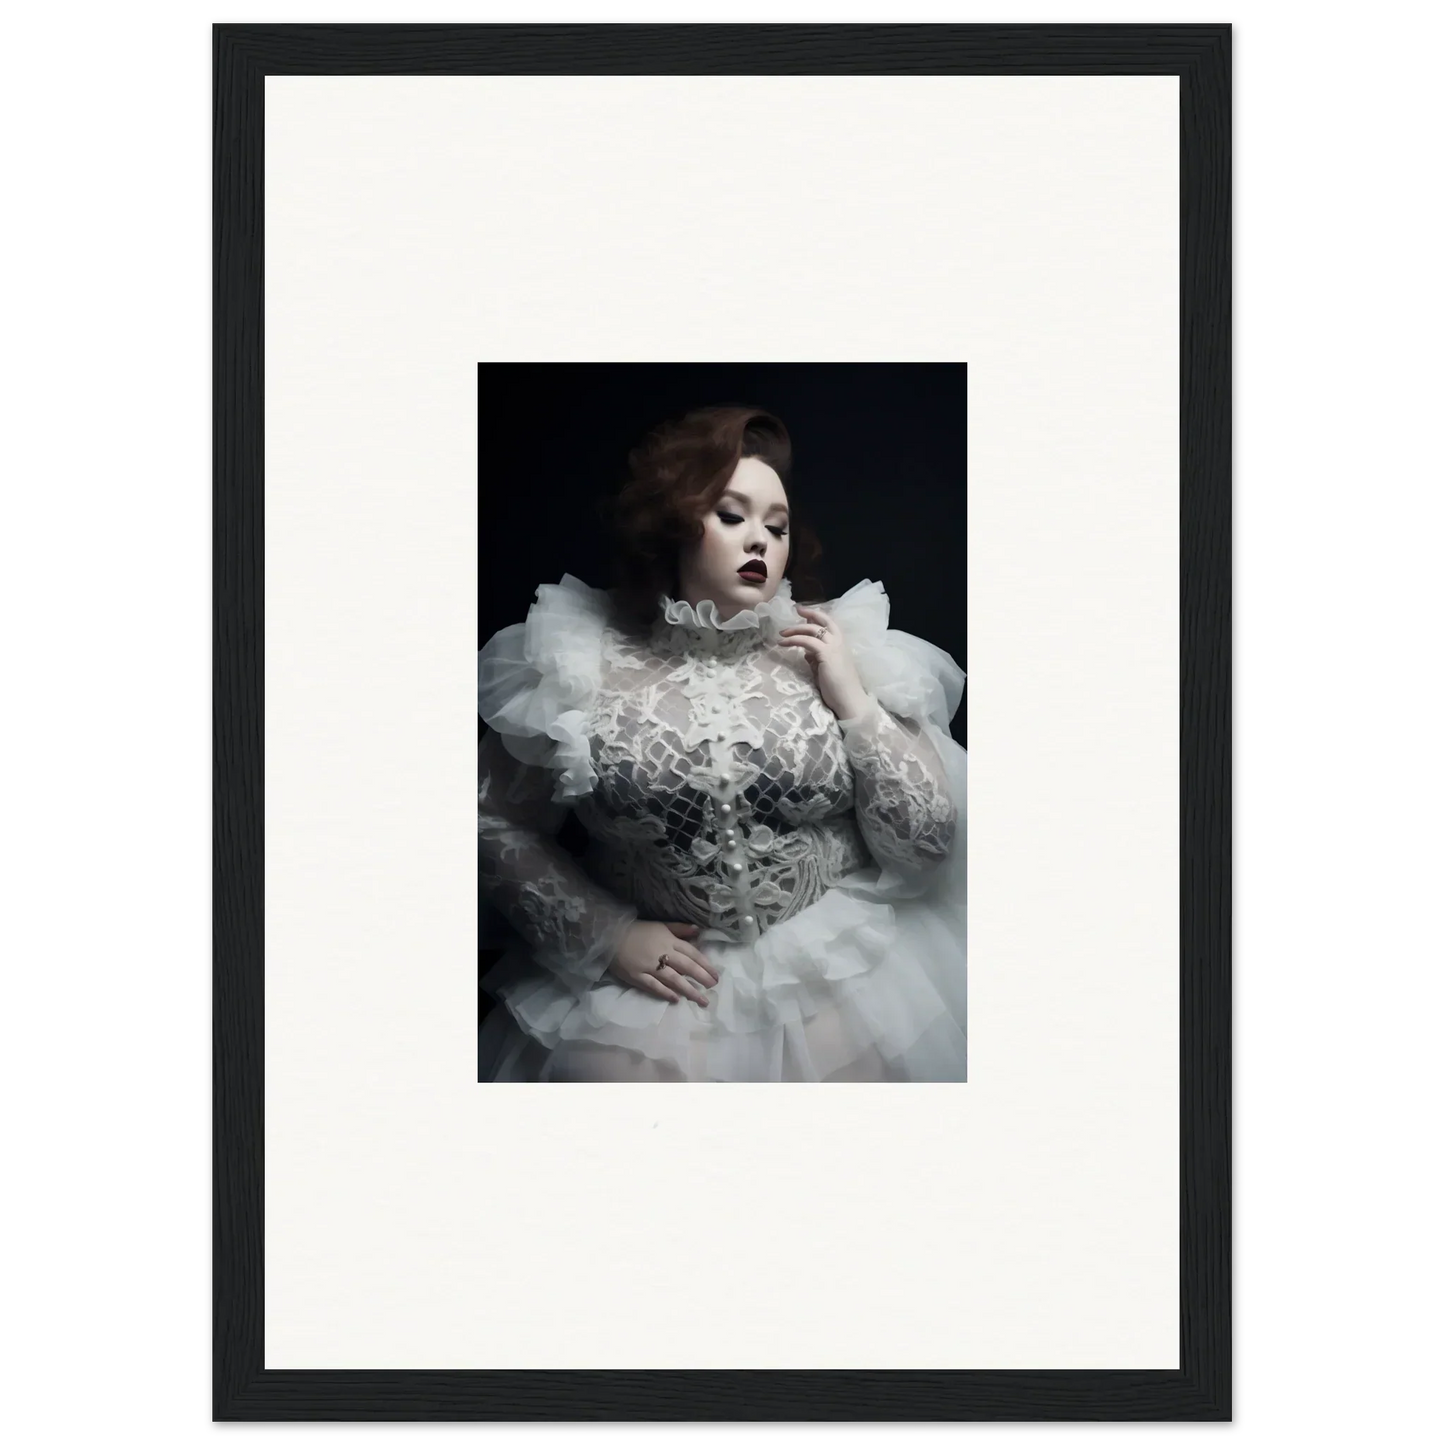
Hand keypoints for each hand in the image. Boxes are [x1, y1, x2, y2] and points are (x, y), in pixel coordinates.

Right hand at [609, 919, 718, 1006]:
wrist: (610, 935)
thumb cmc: (637, 930)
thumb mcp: (661, 925)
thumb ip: (680, 929)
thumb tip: (699, 931)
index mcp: (669, 940)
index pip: (692, 953)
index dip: (705, 965)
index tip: (716, 975)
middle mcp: (662, 953)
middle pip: (686, 967)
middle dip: (702, 978)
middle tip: (713, 987)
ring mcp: (649, 966)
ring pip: (674, 979)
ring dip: (689, 990)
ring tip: (701, 1000)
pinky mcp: (637, 976)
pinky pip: (654, 986)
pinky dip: (665, 993)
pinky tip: (676, 999)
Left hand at [779, 604, 872, 721]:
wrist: (849, 700)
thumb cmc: (839, 689)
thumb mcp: (825, 669)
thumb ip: (817, 659)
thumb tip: (806, 653)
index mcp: (842, 645)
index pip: (830, 625)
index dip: (818, 617)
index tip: (805, 614)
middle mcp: (839, 642)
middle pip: (824, 620)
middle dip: (810, 613)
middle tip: (796, 609)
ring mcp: (834, 647)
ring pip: (813, 629)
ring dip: (795, 629)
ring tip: (782, 633)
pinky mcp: (826, 654)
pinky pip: (807, 641)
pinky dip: (793, 640)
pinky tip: (783, 643)